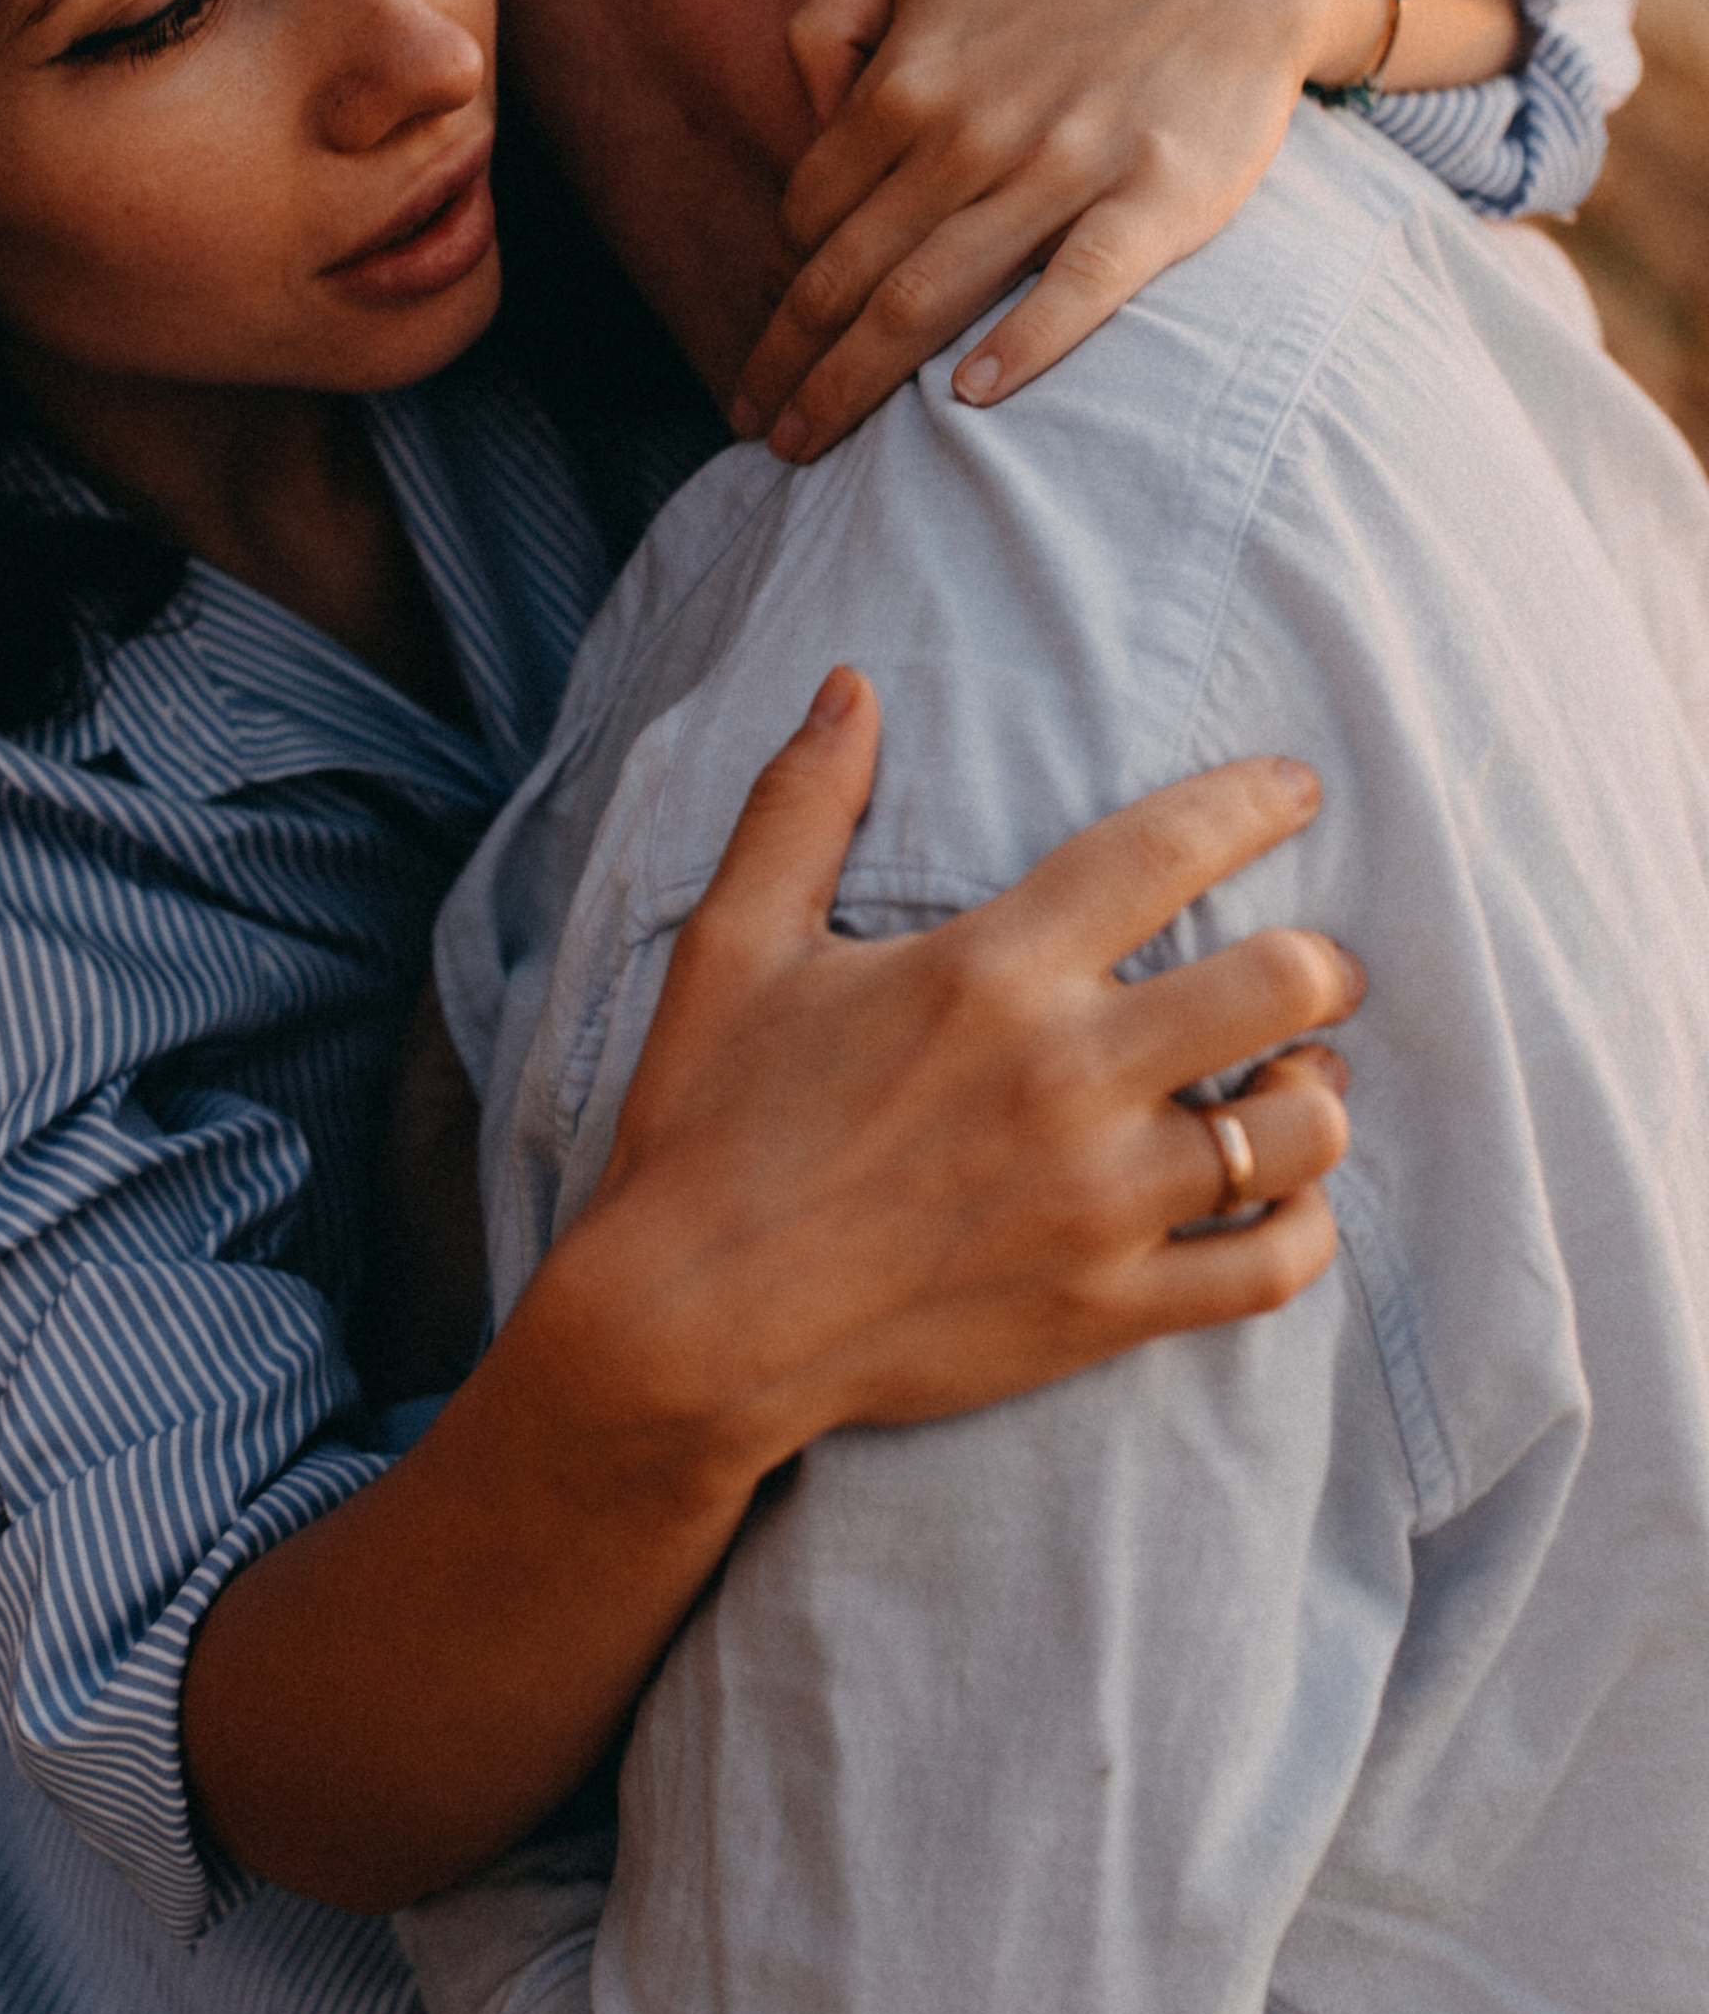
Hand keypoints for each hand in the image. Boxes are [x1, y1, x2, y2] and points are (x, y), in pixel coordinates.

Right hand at [187, 673, 1359, 1910]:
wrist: (688, 1330)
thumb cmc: (707, 1129)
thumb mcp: (734, 948)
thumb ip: (801, 806)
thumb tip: (851, 683)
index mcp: (988, 970)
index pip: (1167, 850)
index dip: (1253, 803)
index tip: (1299, 788)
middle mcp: (1065, 1076)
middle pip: (1284, 983)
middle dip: (1324, 965)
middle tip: (1317, 969)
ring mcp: (1099, 1201)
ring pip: (1301, 1130)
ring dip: (1319, 1094)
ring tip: (1301, 1083)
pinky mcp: (1109, 1307)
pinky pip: (1274, 1267)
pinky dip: (1304, 1229)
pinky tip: (1282, 1202)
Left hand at [729, 0, 1512, 462]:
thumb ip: (831, 18)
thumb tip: (806, 118)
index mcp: (907, 82)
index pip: (809, 213)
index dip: (780, 285)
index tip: (775, 339)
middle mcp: (968, 135)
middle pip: (845, 274)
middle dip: (787, 360)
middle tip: (754, 425)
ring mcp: (1062, 170)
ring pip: (927, 296)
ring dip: (852, 382)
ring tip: (804, 444)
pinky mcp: (1151, 201)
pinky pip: (1078, 286)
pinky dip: (1021, 343)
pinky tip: (969, 396)